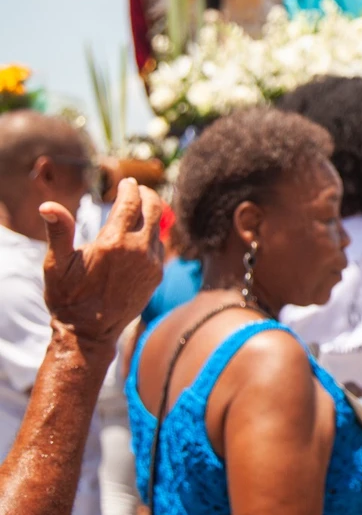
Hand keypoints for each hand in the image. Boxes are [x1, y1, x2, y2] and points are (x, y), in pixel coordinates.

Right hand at [41, 178, 163, 348]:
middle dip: (147, 194)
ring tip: (142, 206)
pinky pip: (161, 246)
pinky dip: (154, 233)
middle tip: (139, 188)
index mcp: (113, 242)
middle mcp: (138, 250)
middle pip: (154, 208)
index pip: (130, 202)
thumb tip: (47, 206)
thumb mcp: (57, 264)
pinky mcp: (157, 275)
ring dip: (153, 213)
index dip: (129, 188)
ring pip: (160, 227)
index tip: (126, 181)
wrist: (90, 332)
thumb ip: (58, 232)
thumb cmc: (68, 298)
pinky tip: (143, 232)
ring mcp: (151, 263)